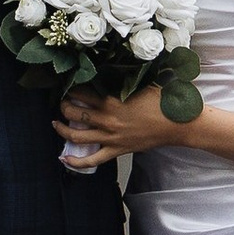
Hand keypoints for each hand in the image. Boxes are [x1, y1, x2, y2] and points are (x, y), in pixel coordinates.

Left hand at [55, 84, 172, 165]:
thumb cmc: (161, 102)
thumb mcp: (140, 84)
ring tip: (57, 123)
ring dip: (62, 129)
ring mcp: (110, 137)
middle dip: (63, 106)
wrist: (176, 124)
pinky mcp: (116, 150)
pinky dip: (76, 161)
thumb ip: (121, 81)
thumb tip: (107, 73)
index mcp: (112, 100)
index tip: (67, 84)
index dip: (71, 87)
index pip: (82, 92)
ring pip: (77, 136)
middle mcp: (107, 119)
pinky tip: (65, 158)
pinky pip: (92, 160)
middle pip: (74, 113)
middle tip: (62, 102)